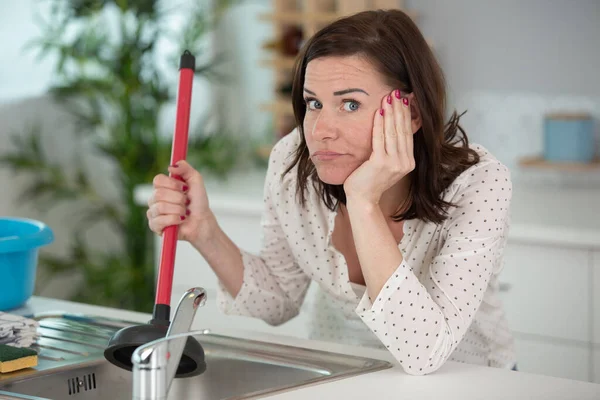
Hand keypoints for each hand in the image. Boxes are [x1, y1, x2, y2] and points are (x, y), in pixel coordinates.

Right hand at [147, 160, 215, 243]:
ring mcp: (153, 212)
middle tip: (186, 202)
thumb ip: (185, 169)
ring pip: (160, 207)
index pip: (158, 180)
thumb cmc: (198, 201)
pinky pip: (160, 220)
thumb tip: (171, 166)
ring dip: (178, 209)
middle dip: (179, 199)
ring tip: (185, 212)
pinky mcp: (154, 226)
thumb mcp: (196, 180)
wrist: (202, 221)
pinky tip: (181, 220)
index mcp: (162, 186)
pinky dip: (175, 220)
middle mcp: (154, 198)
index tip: (185, 188)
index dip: (173, 184)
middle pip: (159, 194)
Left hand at [343, 89, 414, 204]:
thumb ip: (392, 149)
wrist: (363, 199)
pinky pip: (380, 139)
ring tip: (389, 96)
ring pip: (393, 132)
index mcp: (408, 162)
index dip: (407, 114)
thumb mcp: (386, 164)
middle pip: (402, 130)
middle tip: (398, 91)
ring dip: (391, 112)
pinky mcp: (381, 163)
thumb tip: (393, 127)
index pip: (408, 133)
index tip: (405, 99)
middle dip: (400, 109)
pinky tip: (379, 111)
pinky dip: (379, 124)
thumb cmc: (370, 181)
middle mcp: (405, 162)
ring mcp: (394, 163)